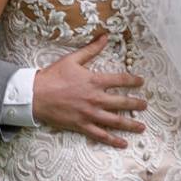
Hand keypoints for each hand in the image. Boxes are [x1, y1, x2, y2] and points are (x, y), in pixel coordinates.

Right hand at [33, 34, 147, 148]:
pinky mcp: (82, 125)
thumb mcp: (73, 59)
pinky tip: (123, 144)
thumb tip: (105, 36)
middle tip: (145, 105)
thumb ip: (91, 49)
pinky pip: (101, 135)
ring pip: (115, 121)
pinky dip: (113, 140)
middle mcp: (96, 99)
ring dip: (130, 124)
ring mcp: (90, 114)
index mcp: (95, 81)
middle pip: (122, 102)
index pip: (120, 80)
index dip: (133, 80)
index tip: (141, 82)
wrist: (35, 95)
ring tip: (142, 127)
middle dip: (136, 104)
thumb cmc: (53, 76)